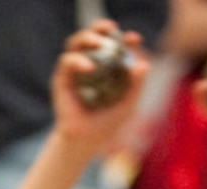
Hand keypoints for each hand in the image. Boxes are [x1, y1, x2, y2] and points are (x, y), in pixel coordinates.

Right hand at [52, 19, 146, 150]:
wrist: (85, 142)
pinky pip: (67, 62)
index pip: (114, 44)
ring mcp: (74, 71)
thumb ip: (136, 84)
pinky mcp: (61, 79)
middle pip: (92, 36)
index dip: (124, 37)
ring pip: (76, 43)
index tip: (134, 39)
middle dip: (100, 27)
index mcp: (106, 66)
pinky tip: (89, 67)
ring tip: (98, 42)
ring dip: (87, 37)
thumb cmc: (107, 123)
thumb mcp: (128, 103)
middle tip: (111, 28)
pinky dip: (77, 61)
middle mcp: (89, 63)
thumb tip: (144, 64)